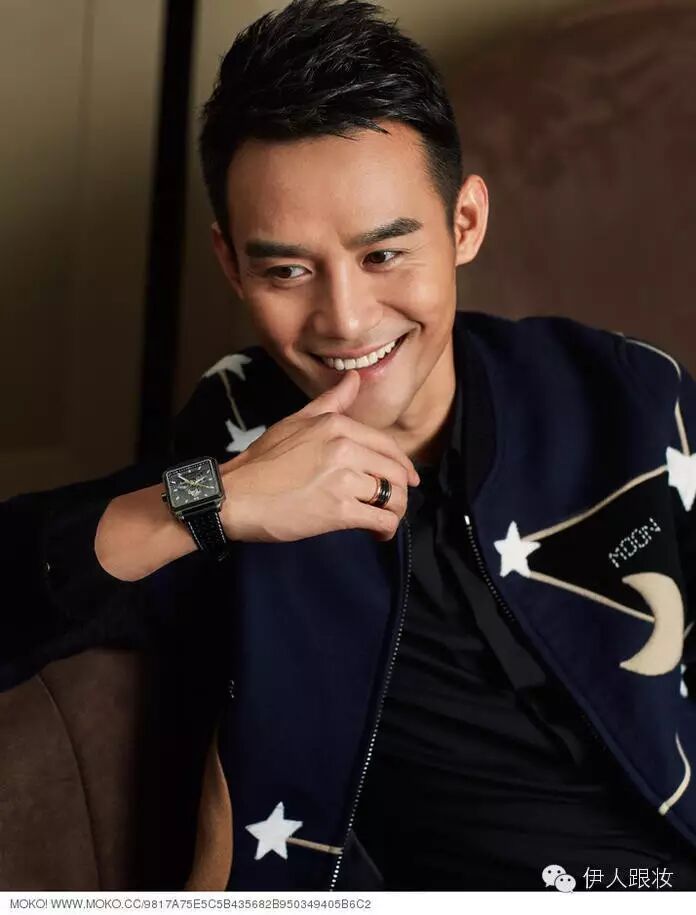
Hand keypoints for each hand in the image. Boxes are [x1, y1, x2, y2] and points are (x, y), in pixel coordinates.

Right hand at [218, 370, 419, 542]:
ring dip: (394, 513)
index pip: (387, 446)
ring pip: (393, 497)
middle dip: (400, 491)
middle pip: (395, 472)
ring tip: (383, 520)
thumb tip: (354, 378)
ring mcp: (343, 480)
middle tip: (391, 505)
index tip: (407, 480)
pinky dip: (386, 530)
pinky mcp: (338, 511)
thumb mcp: (295, 422)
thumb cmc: (261, 462)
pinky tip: (377, 534)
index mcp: (337, 425)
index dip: (402, 466)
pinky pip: (381, 520)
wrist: (234, 496)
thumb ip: (330, 402)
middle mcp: (345, 448)